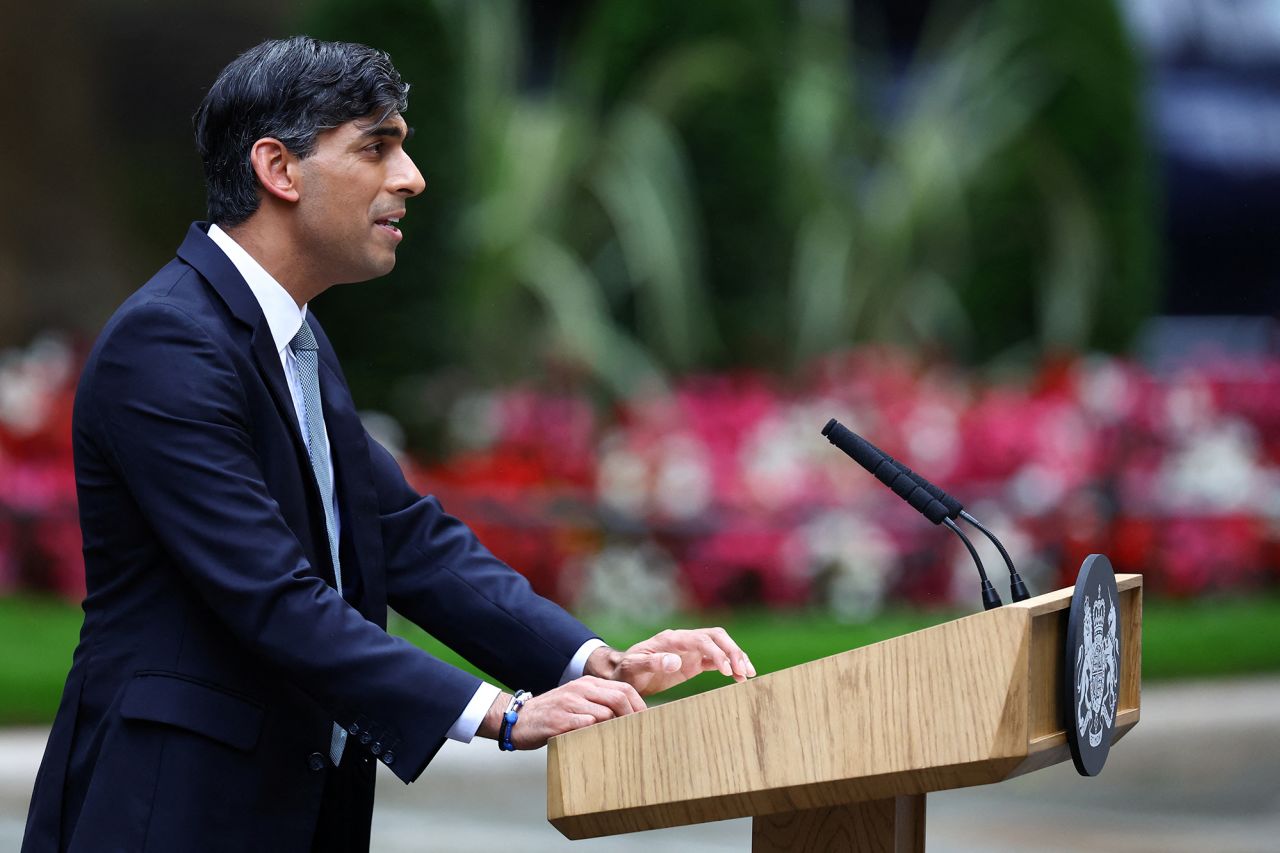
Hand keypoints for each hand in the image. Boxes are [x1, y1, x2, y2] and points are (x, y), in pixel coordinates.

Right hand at [478, 676, 645, 749]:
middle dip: (633, 718)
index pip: (623, 688)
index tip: (648, 722)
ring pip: (604, 714)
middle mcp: (580, 689)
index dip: (639, 705)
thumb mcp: (578, 701)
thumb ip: (600, 704)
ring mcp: (569, 704)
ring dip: (616, 729)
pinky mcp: (559, 721)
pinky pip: (584, 726)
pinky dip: (595, 735)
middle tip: (639, 734)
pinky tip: (599, 745)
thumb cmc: (554, 714)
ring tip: (623, 743)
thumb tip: (630, 718)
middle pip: (618, 698)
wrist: (519, 719)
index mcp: (588, 683)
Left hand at [586, 628, 755, 696]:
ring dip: (736, 657)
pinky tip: (739, 678)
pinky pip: (717, 660)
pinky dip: (730, 666)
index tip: (727, 671)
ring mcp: (690, 650)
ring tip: (748, 675)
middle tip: (744, 672)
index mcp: (671, 638)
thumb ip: (652, 662)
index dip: (716, 653)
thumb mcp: (634, 666)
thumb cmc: (626, 670)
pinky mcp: (693, 662)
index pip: (702, 640)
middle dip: (733, 651)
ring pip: (720, 646)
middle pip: (717, 637)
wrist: (622, 673)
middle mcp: (684, 641)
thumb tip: (675, 661)